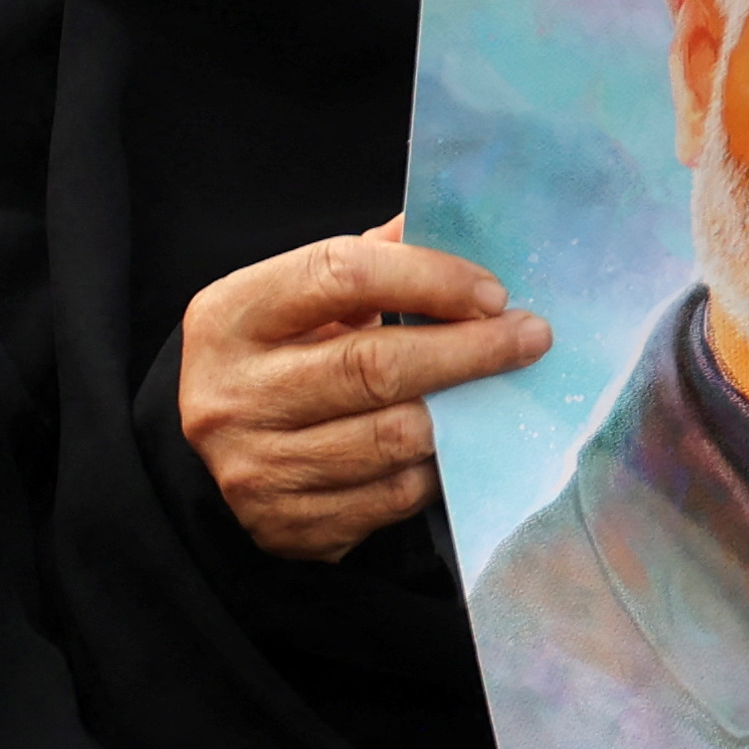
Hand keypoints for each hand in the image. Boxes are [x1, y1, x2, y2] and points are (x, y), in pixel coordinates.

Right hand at [175, 220, 551, 561]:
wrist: (217, 445)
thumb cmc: (277, 355)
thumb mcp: (299, 299)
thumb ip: (370, 261)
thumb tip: (458, 223)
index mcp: (230, 317)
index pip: (341, 275)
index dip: (429, 278)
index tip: (491, 293)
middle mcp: (229, 394)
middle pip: (374, 366)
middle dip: (469, 350)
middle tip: (530, 337)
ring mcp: (255, 466)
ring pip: (393, 438)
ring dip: (458, 416)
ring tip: (490, 394)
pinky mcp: (285, 524)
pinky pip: (393, 496)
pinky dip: (435, 470)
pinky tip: (446, 447)